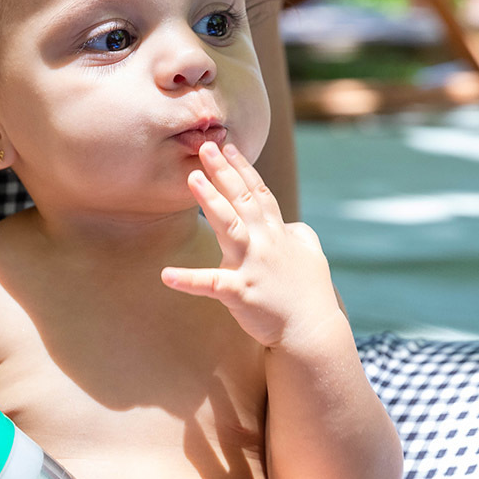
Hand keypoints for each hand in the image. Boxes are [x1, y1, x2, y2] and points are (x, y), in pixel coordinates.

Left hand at [161, 142, 339, 347]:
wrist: (312, 332)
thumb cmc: (310, 295)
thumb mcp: (312, 256)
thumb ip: (299, 236)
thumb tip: (293, 227)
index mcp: (278, 233)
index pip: (258, 192)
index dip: (243, 168)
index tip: (228, 146)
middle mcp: (265, 242)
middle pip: (242, 199)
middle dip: (223, 171)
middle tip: (205, 146)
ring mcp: (253, 266)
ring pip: (229, 227)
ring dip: (211, 201)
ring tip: (191, 179)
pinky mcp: (241, 292)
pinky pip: (211, 283)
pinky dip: (189, 279)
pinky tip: (166, 274)